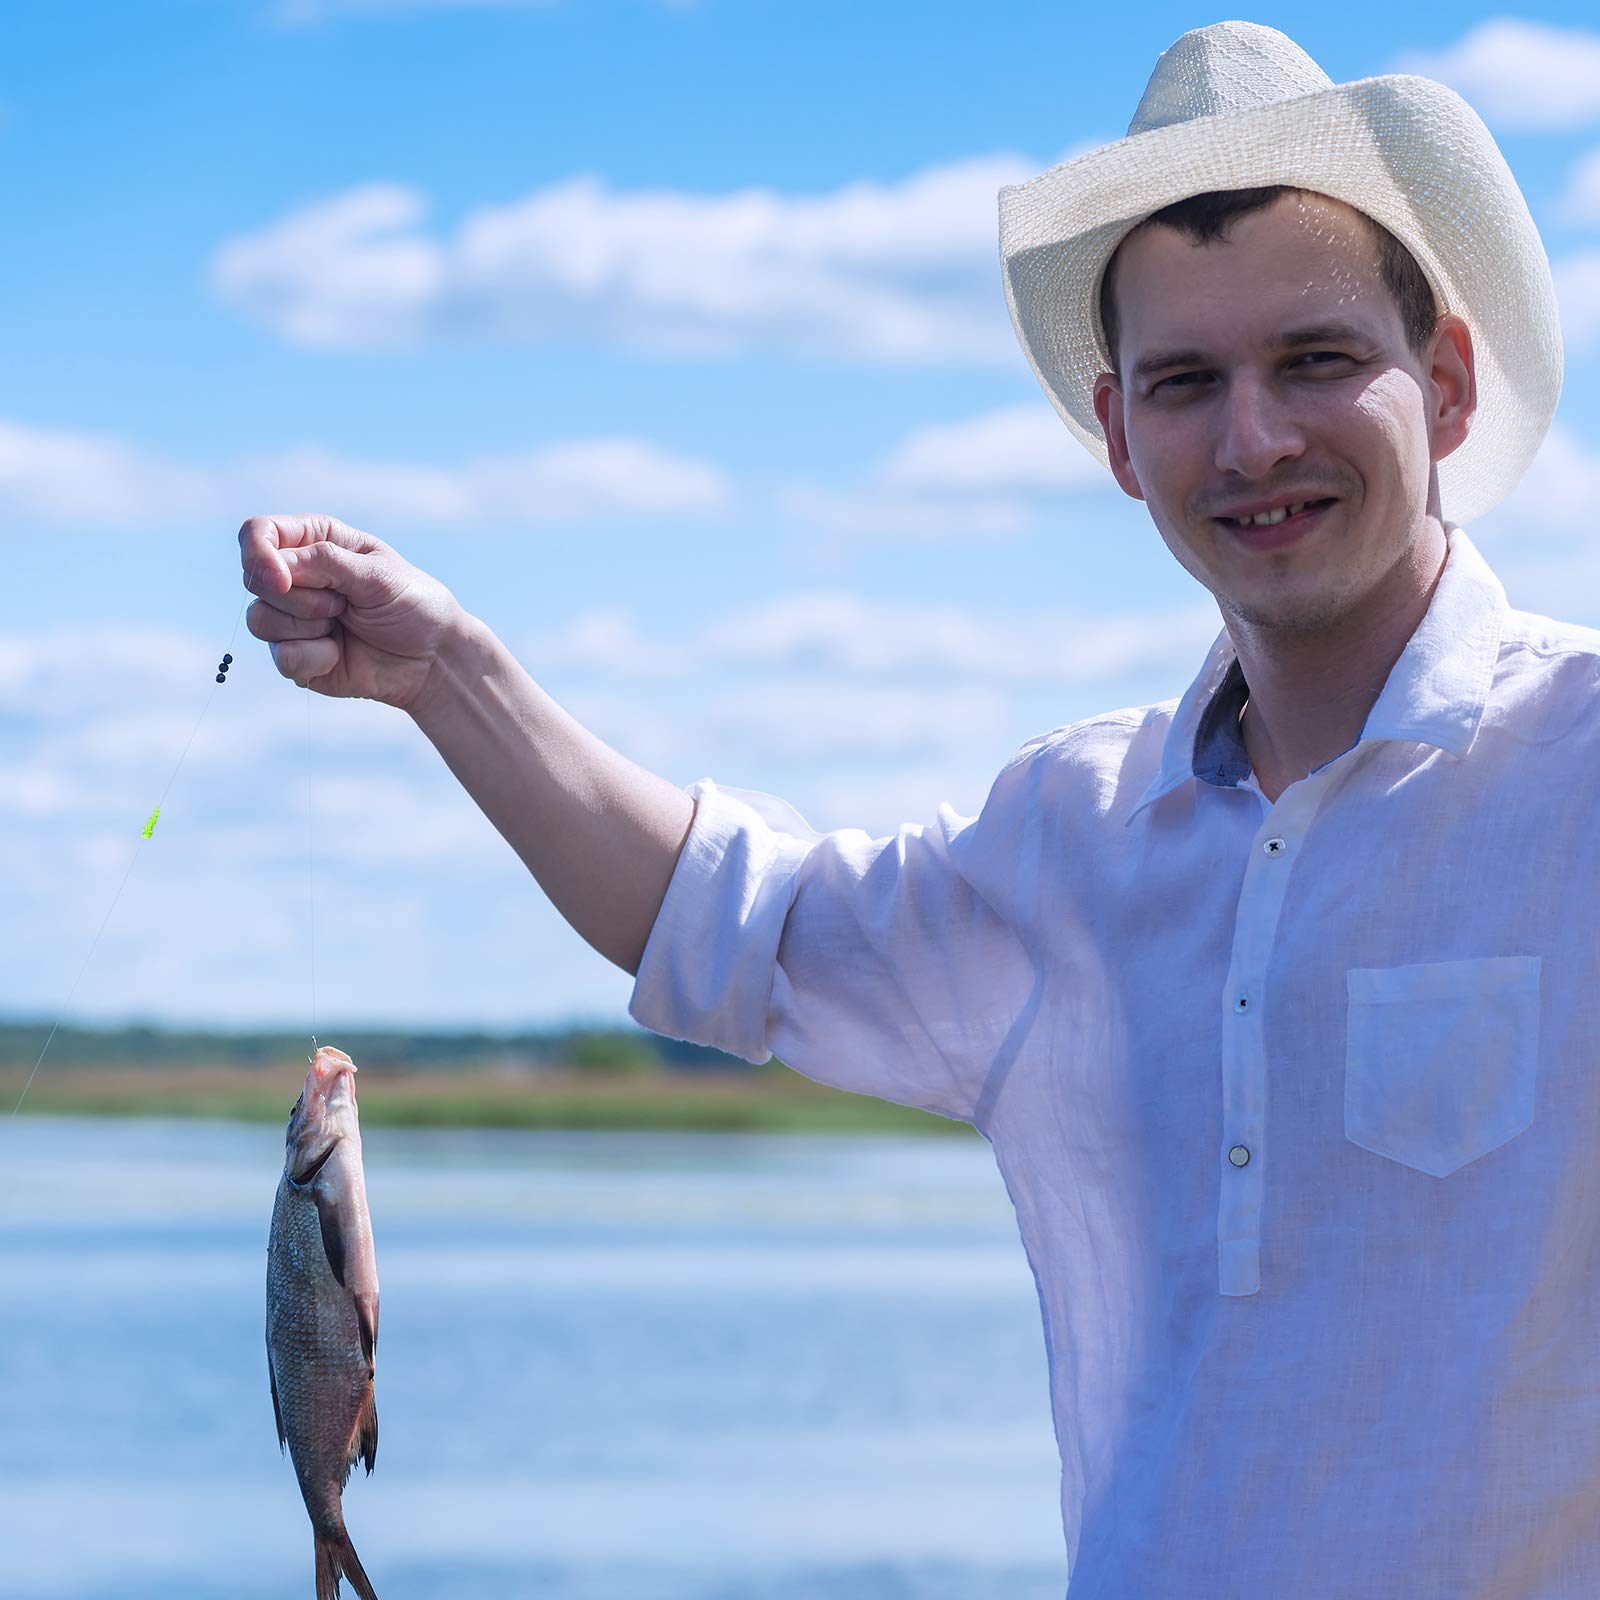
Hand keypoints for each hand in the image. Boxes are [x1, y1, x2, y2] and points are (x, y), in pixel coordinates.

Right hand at [239, 513, 465, 711]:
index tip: (282, 579)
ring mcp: (291, 617)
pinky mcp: (295, 656)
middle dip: (301, 599)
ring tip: (345, 625)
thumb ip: (326, 562)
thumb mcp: (378, 574)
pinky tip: (340, 655)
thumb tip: (276, 568)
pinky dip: (316, 659)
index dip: (258, 554)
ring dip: (309, 628)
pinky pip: (281, 657)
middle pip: (254, 580)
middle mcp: (296, 576)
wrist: (432, 659)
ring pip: (259, 620)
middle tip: (345, 605)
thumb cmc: (413, 606)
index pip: (258, 533)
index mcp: (315, 541)